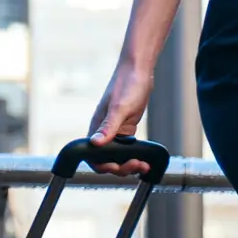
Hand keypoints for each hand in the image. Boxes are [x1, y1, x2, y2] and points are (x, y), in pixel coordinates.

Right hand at [85, 57, 156, 171]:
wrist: (138, 70)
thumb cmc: (127, 84)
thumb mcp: (119, 108)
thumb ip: (108, 127)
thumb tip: (94, 143)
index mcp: (97, 126)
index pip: (93, 155)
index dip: (104, 165)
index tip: (118, 166)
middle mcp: (103, 131)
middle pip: (106, 159)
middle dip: (121, 167)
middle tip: (137, 165)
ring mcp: (115, 130)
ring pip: (117, 155)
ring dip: (129, 164)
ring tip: (143, 165)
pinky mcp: (125, 127)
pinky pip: (126, 148)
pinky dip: (134, 155)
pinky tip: (144, 157)